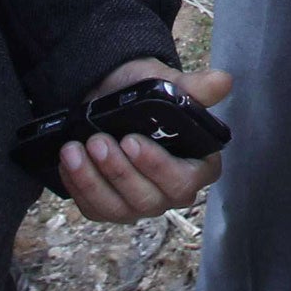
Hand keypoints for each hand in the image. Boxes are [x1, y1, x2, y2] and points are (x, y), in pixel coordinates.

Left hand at [60, 59, 231, 224]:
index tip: (131, 141)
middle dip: (119, 172)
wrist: (111, 96)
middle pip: (148, 199)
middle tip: (98, 141)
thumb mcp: (166, 83)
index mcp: (197, 166)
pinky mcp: (112, 207)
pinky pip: (95, 209)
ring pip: (119, 209)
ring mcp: (141, 203)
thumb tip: (222, 81)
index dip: (157, 167)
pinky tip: (68, 163)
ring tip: (74, 151)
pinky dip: (78, 187)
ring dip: (93, 182)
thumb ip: (193, 88)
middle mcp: (171, 192)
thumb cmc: (145, 93)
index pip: (183, 180)